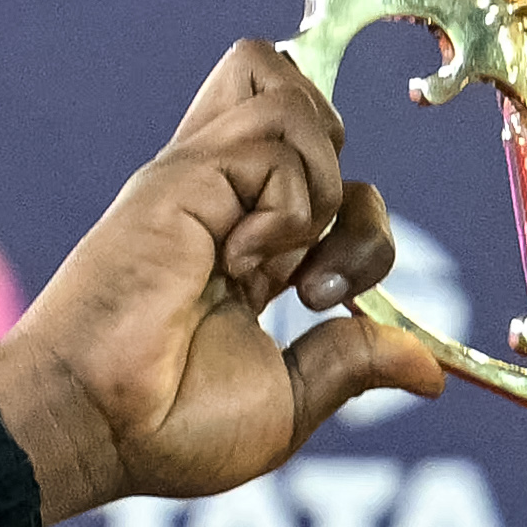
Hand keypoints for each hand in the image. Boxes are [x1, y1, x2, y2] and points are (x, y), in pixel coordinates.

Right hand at [0, 46, 448, 511]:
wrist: (95, 427)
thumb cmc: (167, 429)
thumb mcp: (289, 402)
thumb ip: (353, 364)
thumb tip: (431, 369)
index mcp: (246, 245)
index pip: (332, 177)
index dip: (362, 229)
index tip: (324, 302)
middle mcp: (221, 200)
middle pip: (306, 102)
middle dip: (347, 181)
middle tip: (314, 265)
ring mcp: (199, 179)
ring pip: (296, 97)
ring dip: (320, 184)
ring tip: (274, 261)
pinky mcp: (180, 175)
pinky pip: (276, 133)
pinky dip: (289, 202)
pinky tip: (241, 260)